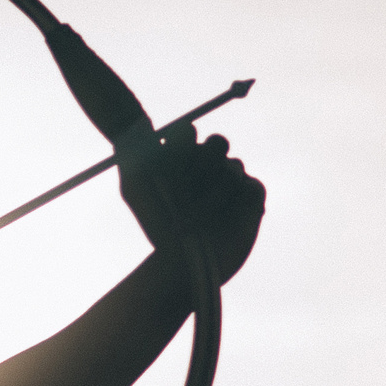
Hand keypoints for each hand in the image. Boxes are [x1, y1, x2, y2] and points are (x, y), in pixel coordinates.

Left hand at [118, 126, 265, 284]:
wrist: (183, 262)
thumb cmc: (157, 225)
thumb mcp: (136, 188)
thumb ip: (133, 153)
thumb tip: (134, 123)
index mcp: (182, 158)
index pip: (187, 132)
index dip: (182, 143)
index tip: (170, 160)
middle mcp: (207, 165)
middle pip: (216, 142)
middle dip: (200, 167)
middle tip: (184, 191)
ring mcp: (231, 180)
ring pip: (232, 166)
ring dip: (213, 194)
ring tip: (199, 217)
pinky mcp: (252, 196)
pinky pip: (251, 184)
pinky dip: (236, 200)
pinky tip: (223, 218)